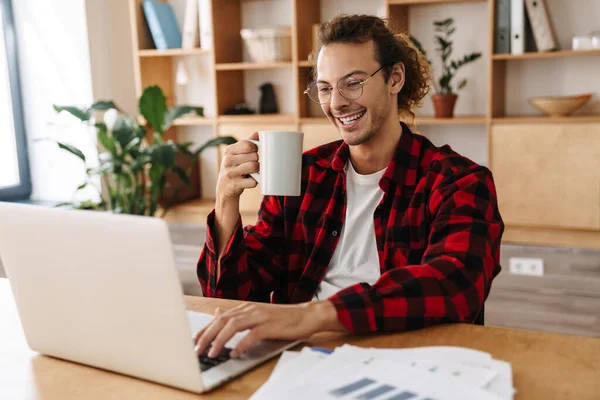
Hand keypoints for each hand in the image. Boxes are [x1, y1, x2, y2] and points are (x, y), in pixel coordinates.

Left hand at [193, 301, 341, 358]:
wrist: (306, 315)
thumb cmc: (282, 318)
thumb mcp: (256, 314)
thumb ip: (237, 315)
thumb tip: (217, 313)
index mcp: (245, 308)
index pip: (219, 318)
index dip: (205, 329)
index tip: (193, 341)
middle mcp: (250, 310)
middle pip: (223, 321)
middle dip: (207, 335)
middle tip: (196, 350)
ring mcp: (260, 316)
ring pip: (234, 326)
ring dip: (220, 340)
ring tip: (212, 353)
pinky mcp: (271, 325)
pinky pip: (252, 335)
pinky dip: (242, 344)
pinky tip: (236, 353)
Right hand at [217, 132, 259, 199]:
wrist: (224, 187)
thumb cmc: (233, 167)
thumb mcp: (236, 153)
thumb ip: (247, 143)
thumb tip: (258, 133)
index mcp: (229, 150)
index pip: (248, 145)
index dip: (255, 148)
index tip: (254, 152)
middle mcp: (228, 161)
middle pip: (254, 156)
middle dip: (257, 160)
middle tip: (252, 163)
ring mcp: (230, 173)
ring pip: (254, 167)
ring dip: (257, 170)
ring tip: (253, 171)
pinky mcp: (235, 185)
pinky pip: (253, 181)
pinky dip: (254, 181)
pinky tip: (249, 180)